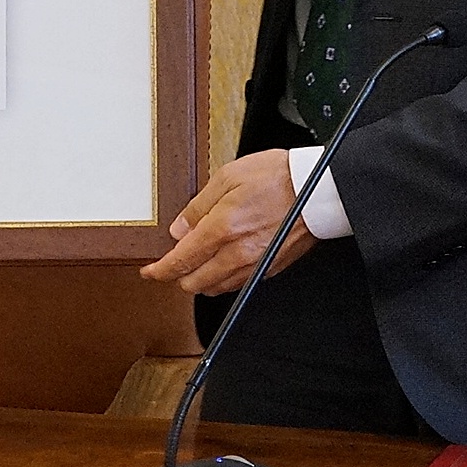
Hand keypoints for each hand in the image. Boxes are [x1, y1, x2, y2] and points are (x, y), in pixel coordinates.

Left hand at [140, 149, 312, 295]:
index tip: (150, 271)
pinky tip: (222, 264)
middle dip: (178, 277)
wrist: (317, 190)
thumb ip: (199, 206)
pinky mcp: (270, 269)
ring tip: (196, 264)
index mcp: (223, 229)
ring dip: (200, 280)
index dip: (160, 271)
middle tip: (171, 265)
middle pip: (195, 283)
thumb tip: (179, 229)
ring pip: (216, 288)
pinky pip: (237, 284)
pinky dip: (223, 279)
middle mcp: (237, 253)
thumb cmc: (277, 178)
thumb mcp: (228, 177)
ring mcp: (255, 265)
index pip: (181, 262)